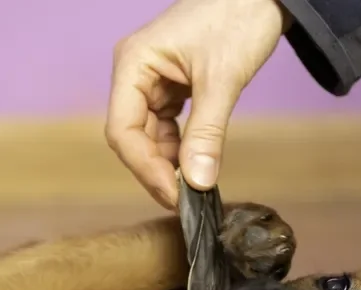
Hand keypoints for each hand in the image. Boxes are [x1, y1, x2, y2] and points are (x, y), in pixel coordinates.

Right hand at [105, 0, 288, 209]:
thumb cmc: (238, 16)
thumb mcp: (222, 80)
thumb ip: (207, 133)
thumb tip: (197, 183)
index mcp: (133, 64)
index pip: (122, 130)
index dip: (144, 168)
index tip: (173, 195)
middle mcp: (134, 73)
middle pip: (131, 136)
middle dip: (156, 169)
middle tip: (185, 200)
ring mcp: (151, 79)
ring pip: (148, 135)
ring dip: (168, 162)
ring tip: (193, 186)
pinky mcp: (170, 85)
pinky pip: (166, 125)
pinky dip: (179, 147)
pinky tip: (196, 163)